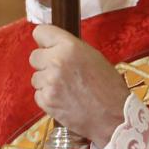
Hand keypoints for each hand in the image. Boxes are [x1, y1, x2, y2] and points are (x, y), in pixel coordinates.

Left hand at [28, 24, 129, 148]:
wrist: (114, 116)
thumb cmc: (109, 86)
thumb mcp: (94, 57)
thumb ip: (71, 49)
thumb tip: (54, 46)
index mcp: (70, 47)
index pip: (40, 32)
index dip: (45, 40)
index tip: (48, 46)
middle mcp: (56, 62)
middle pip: (34, 56)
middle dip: (44, 63)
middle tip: (60, 72)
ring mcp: (49, 83)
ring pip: (35, 77)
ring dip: (46, 82)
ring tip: (66, 89)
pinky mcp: (46, 101)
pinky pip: (38, 94)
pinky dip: (48, 97)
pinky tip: (64, 100)